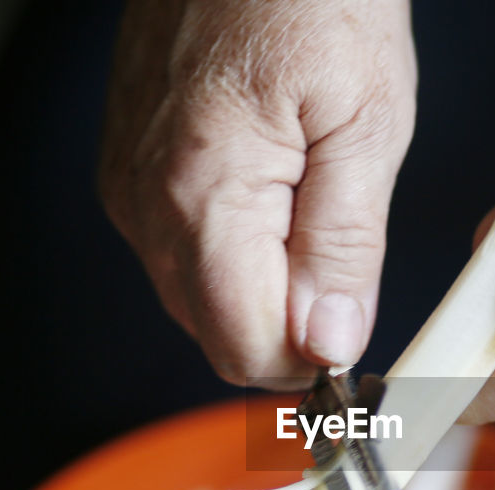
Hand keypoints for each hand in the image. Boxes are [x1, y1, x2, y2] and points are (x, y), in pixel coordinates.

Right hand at [99, 0, 415, 382]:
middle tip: (345, 264)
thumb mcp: (365, 122)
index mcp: (204, 195)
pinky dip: (235, 251)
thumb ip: (343, 246)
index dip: (310, 363)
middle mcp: (146, 203)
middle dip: (288, 328)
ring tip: (310, 207)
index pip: (245, 348)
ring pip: (201, 300)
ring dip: (263, 288)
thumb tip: (331, 344)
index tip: (357, 339)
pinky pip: (183, 253)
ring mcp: (129, 187)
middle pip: (219, 334)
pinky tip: (274, 190)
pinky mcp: (129, 169)